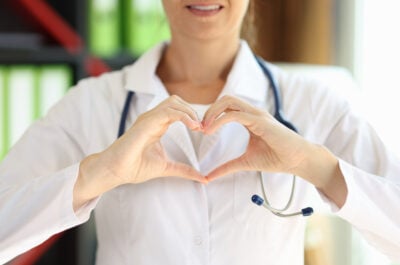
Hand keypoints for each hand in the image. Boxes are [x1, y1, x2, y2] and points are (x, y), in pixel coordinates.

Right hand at [74, 95, 205, 209]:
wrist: (116, 171)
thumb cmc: (134, 167)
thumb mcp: (166, 168)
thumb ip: (184, 170)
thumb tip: (203, 178)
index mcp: (156, 125)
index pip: (177, 110)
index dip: (192, 117)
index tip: (204, 130)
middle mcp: (152, 118)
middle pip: (177, 101)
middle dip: (192, 111)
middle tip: (203, 127)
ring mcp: (148, 119)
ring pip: (173, 102)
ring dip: (189, 112)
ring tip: (199, 127)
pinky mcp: (146, 123)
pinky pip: (168, 112)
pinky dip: (184, 116)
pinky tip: (193, 127)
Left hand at [202, 95, 308, 180]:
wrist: (298, 161)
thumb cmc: (276, 158)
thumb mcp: (245, 162)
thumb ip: (227, 167)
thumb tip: (209, 176)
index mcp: (250, 118)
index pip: (226, 107)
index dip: (211, 115)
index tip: (201, 130)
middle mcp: (253, 112)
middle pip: (225, 99)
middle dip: (209, 110)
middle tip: (199, 128)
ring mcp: (257, 115)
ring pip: (229, 101)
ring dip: (212, 112)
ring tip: (204, 129)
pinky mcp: (260, 121)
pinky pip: (235, 115)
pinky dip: (219, 120)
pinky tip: (211, 131)